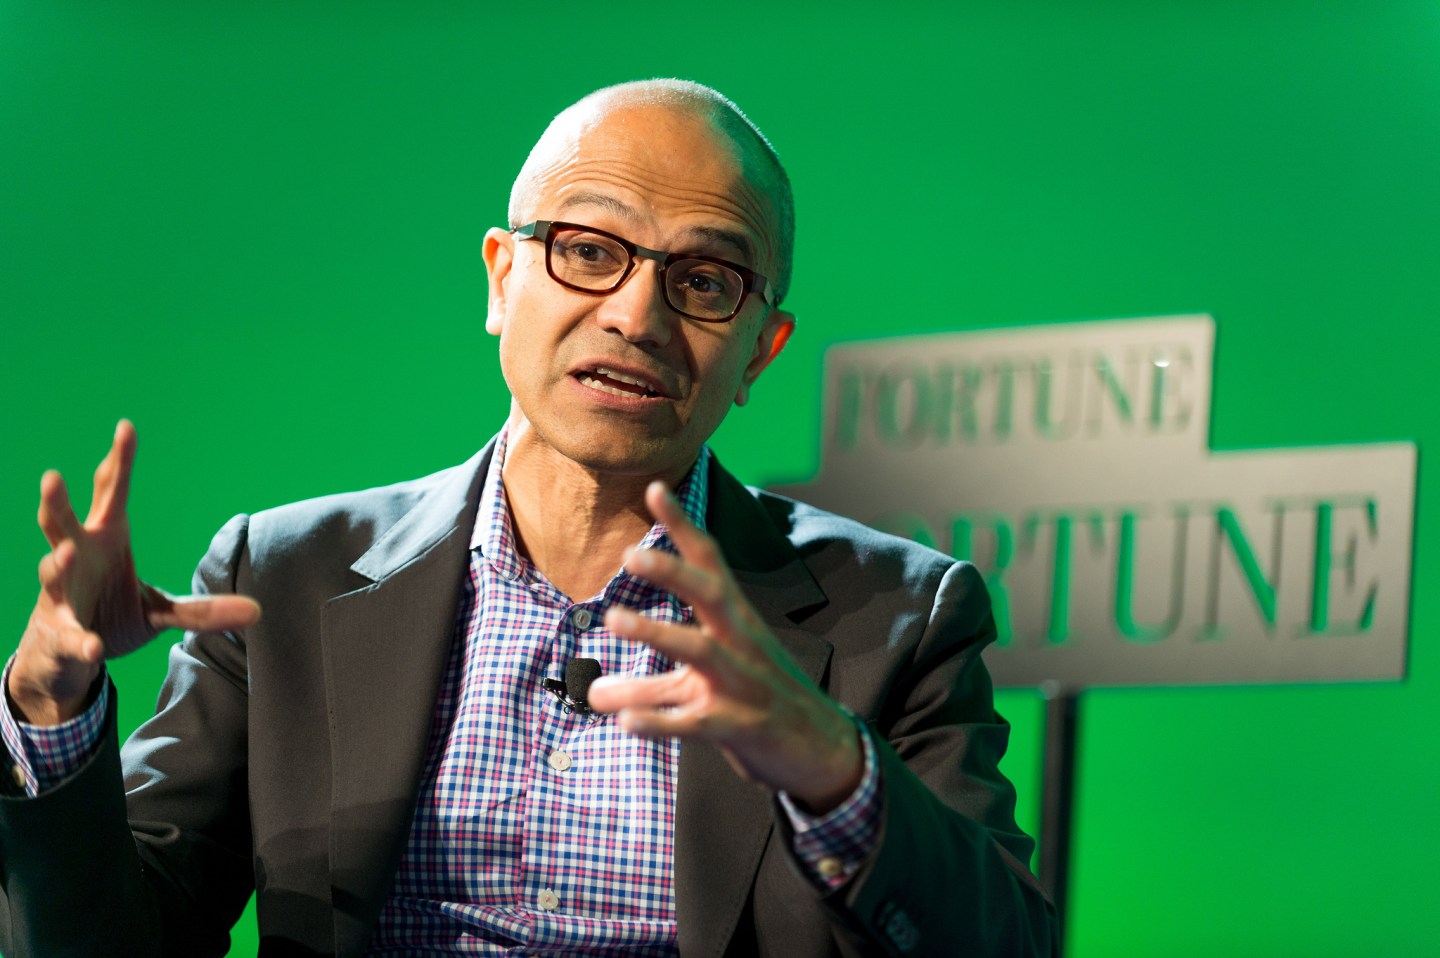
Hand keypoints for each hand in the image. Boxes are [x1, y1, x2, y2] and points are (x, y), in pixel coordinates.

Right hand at [8, 421, 261, 725]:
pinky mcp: (58, 632)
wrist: (67, 657)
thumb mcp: (160, 610)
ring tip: (65, 558)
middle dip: (55, 502)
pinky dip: (81, 641)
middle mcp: (77, 558)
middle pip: (61, 523)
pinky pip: (70, 635)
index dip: (118, 462)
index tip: (126, 427)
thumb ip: (202, 610)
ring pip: (53, 572)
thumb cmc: (109, 614)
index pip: (110, 493)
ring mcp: (60, 594)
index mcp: (105, 539)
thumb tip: (257, 611)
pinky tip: (93, 646)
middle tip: (53, 478)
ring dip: (57, 565)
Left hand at [587, 482, 862, 813]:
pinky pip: (695, 723)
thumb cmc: (758, 704)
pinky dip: (659, 720)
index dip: (682, 526)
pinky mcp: (738, 727)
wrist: (821, 751)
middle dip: (673, 572)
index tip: (654, 488)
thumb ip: (647, 687)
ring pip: (700, 652)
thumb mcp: (701, 689)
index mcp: (736, 620)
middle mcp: (740, 643)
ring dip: (657, 632)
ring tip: (614, 619)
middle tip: (630, 554)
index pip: (708, 563)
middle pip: (710, 595)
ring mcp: (741, 685)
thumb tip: (595, 693)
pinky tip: (624, 720)